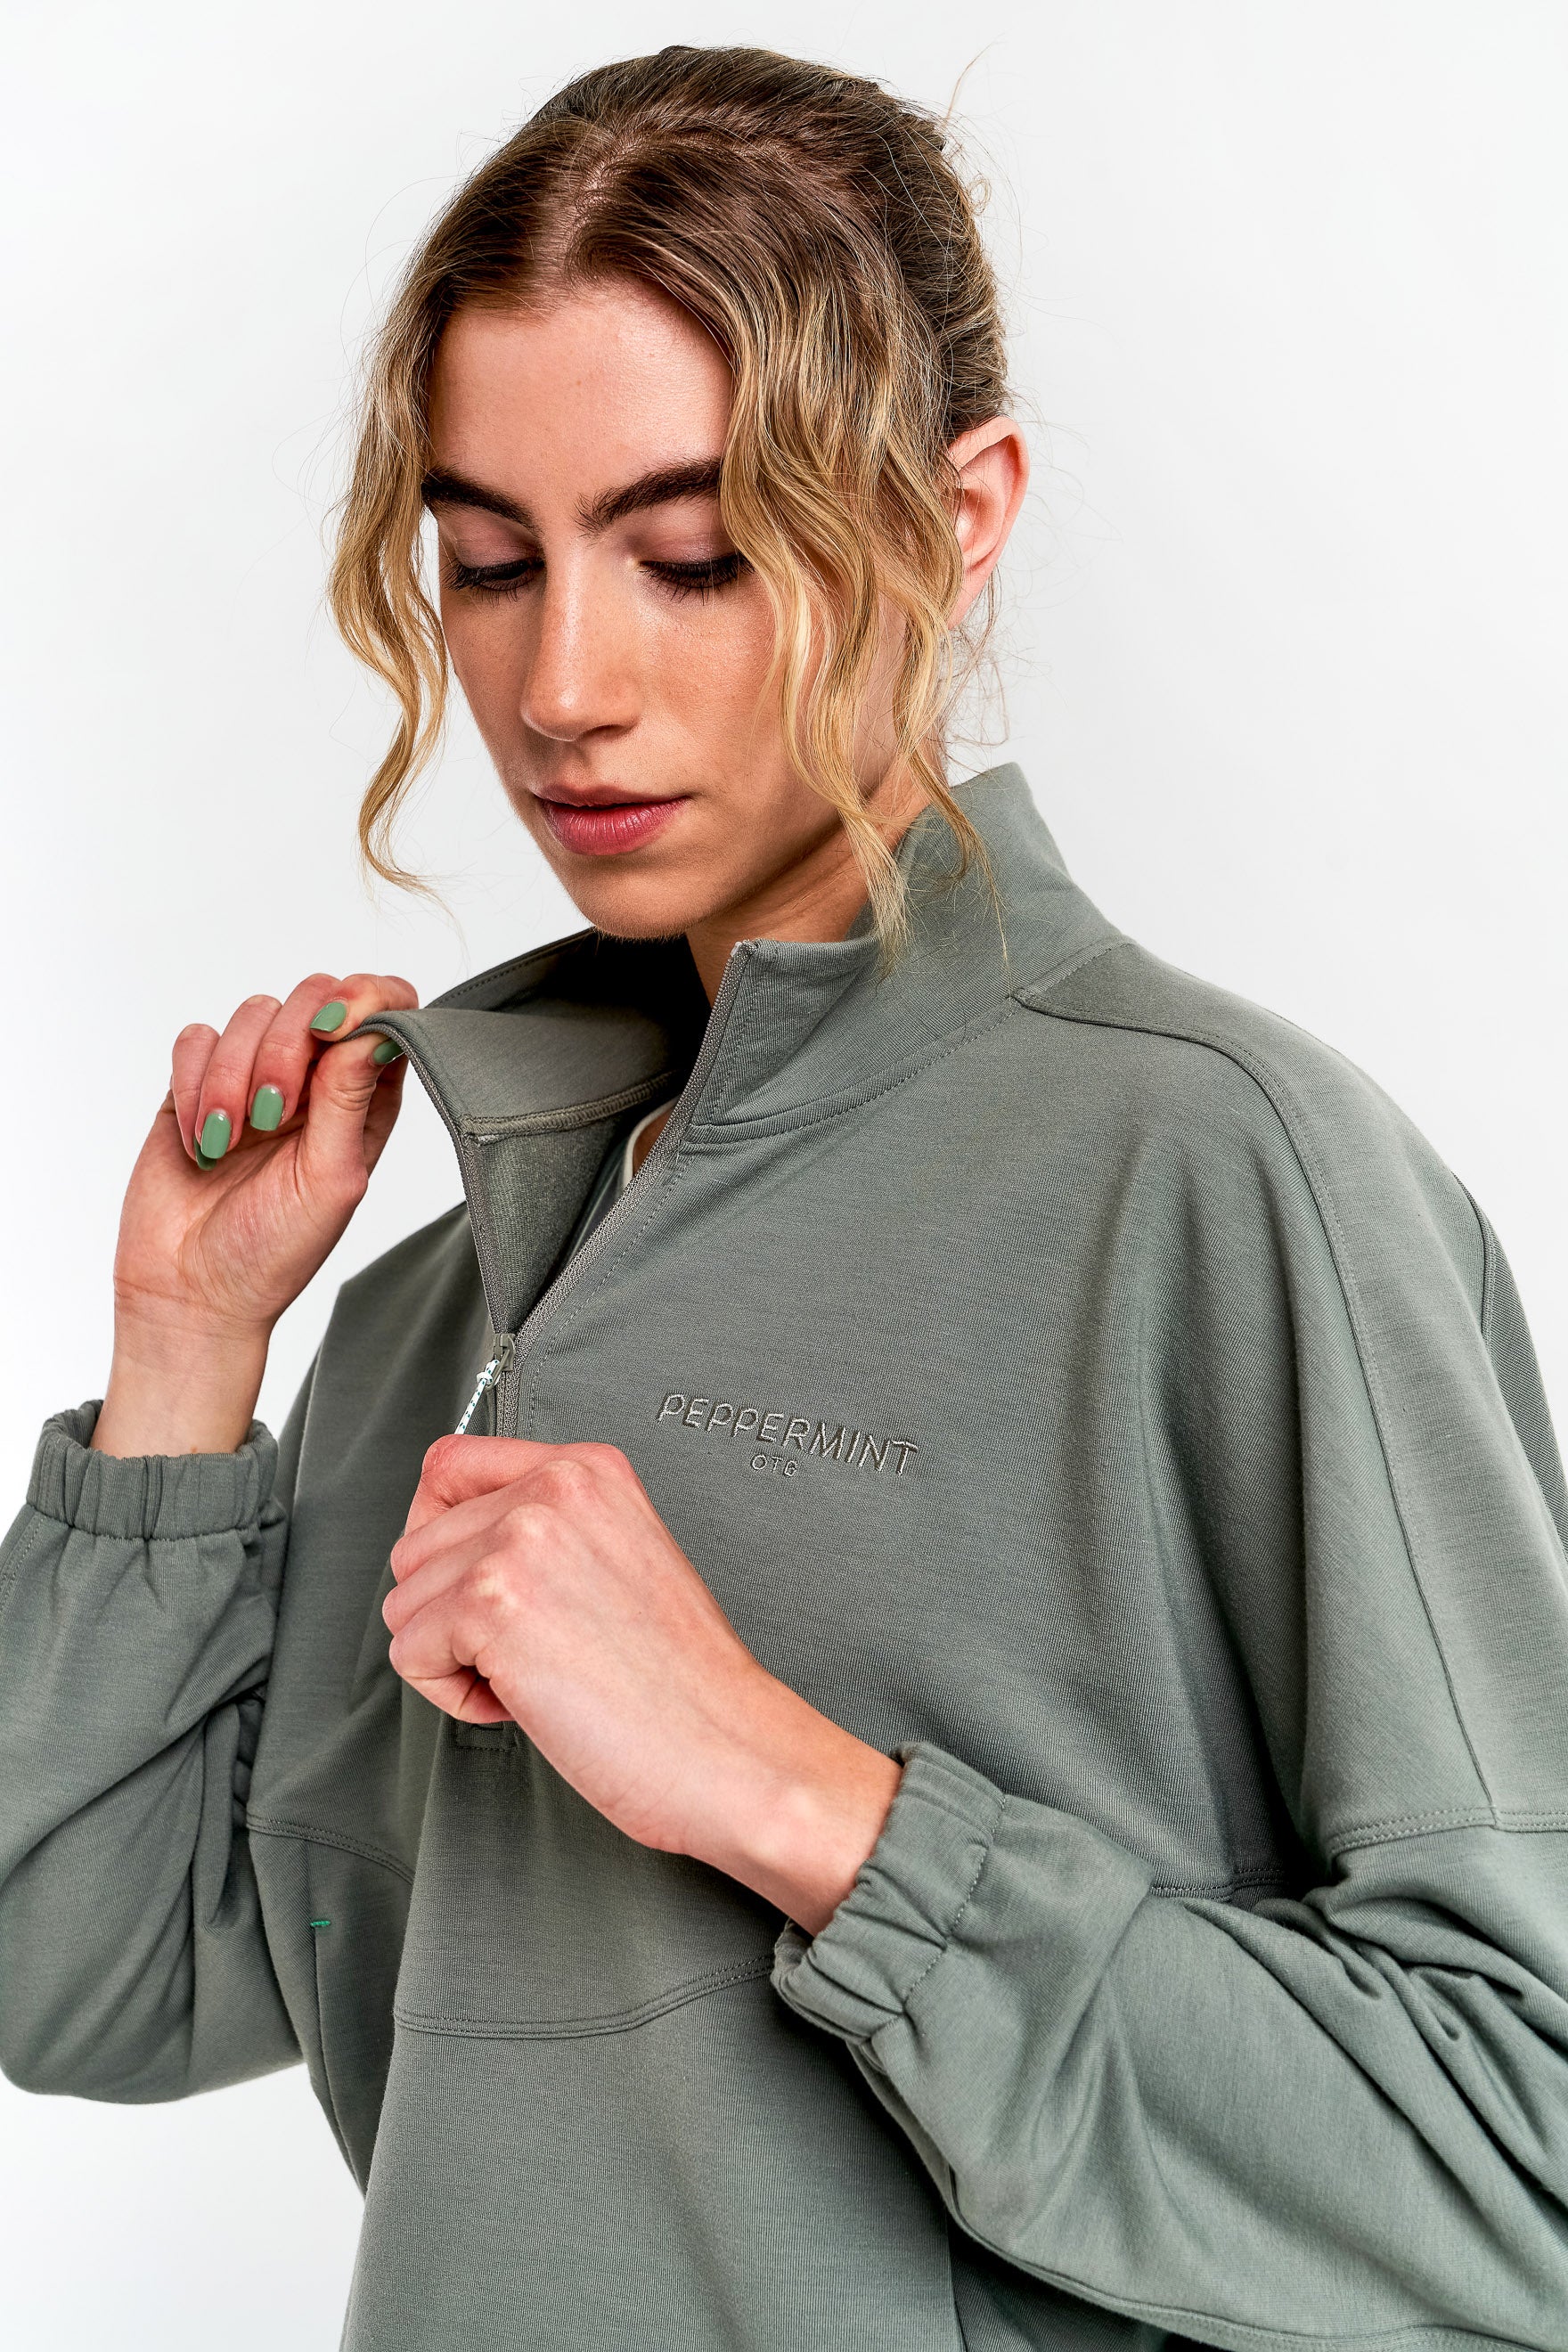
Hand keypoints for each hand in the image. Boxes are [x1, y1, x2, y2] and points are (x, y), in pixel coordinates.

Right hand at [93, 971, 416, 1454]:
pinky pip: (197, 1038)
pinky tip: (202, 1139)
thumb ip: (351, 1099)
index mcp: (365, 1098)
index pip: (385, 1009)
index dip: (365, 998)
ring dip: (235, 1076)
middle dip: (289, 1045)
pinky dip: (194, 1083)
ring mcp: (254, 1075)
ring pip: (253, 1012)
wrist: (191, 1290)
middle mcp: (315, 1079)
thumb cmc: (274, 1251)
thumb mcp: (331, 1179)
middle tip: (273, 1113)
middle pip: (314, 995)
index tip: (334, 1029)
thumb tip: (373, 1028)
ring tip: (231, 1142)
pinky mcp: (197, 1083)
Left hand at [384, 1435, 903, 1933]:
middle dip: (451, 1612)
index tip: (468, 1582)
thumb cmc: (683, 1681)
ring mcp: (519, 1540)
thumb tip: (451, 1539)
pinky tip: (525, 1700)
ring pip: (405, 1602)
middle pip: (416, 1544)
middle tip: (530, 1650)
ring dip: (453, 1657)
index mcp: (589, 1467)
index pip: (450, 1465)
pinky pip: (410, 1654)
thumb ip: (545, 1527)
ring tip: (535, 1675)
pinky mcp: (490, 1604)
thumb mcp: (620, 1555)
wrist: (727, 1748)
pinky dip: (454, 1697)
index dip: (439, 1533)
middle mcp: (553, 1487)